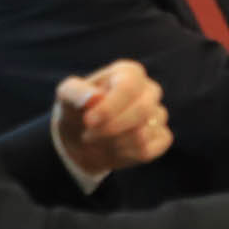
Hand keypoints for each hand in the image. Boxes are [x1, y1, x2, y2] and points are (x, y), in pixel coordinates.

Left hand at [55, 62, 171, 172]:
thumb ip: (76, 92)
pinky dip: (125, 154)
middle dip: (111, 128)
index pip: (129, 87)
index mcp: (129, 73)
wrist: (82, 136)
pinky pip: (148, 150)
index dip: (110, 107)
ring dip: (112, 143)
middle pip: (142, 110)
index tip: (89, 121)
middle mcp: (149, 90)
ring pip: (142, 134)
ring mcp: (158, 114)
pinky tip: (113, 148)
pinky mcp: (162, 137)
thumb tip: (94, 98)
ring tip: (97, 140)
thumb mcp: (66, 96)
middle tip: (87, 135)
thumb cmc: (77, 109)